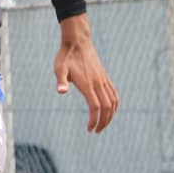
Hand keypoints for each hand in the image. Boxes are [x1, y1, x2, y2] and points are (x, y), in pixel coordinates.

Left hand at [55, 15, 118, 132]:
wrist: (78, 41)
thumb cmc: (66, 56)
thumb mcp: (59, 68)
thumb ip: (61, 81)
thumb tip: (61, 92)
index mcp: (88, 84)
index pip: (95, 107)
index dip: (94, 120)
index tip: (89, 129)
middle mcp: (98, 83)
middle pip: (107, 107)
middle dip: (103, 122)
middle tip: (95, 131)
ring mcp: (103, 80)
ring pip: (113, 101)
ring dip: (110, 115)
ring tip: (102, 124)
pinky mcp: (104, 77)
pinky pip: (114, 93)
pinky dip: (114, 104)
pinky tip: (110, 110)